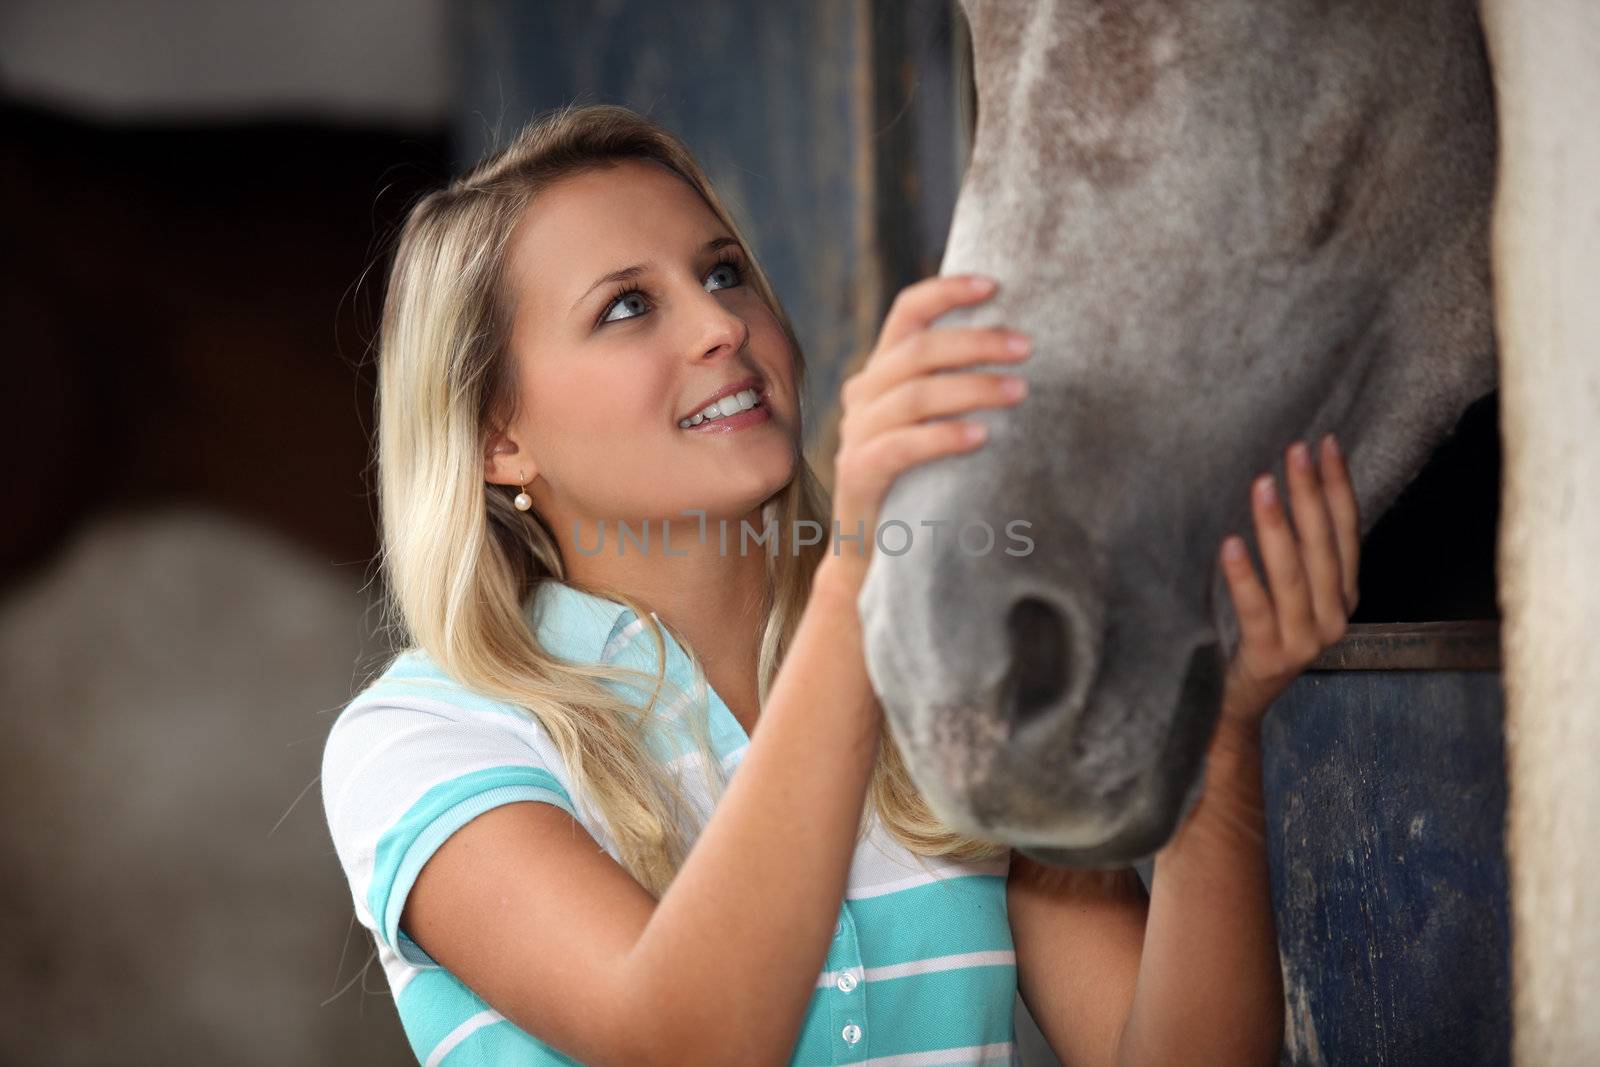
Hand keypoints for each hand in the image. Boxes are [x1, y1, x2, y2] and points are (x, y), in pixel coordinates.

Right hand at [817, 273, 1032, 595]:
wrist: (876, 558)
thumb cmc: (922, 484)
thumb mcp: (935, 424)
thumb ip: (956, 387)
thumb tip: (1023, 350)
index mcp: (882, 373)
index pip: (907, 312)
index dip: (947, 292)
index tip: (995, 284)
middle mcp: (863, 396)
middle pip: (916, 351)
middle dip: (976, 343)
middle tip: (1027, 348)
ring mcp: (855, 434)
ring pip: (914, 396)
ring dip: (971, 388)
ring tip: (1018, 391)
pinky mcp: (858, 474)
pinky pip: (901, 446)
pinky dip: (943, 437)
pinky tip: (981, 436)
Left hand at [1215, 435, 1360, 733]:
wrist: (1241, 703)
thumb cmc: (1260, 634)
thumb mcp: (1289, 593)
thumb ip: (1299, 553)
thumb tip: (1288, 484)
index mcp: (1343, 596)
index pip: (1346, 532)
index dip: (1337, 488)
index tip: (1323, 445)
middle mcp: (1334, 618)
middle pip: (1323, 547)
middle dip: (1310, 495)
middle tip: (1293, 452)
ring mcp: (1304, 641)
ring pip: (1294, 575)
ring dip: (1279, 526)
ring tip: (1262, 485)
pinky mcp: (1270, 657)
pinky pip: (1256, 610)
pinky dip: (1245, 577)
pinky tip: (1230, 543)